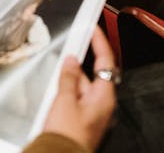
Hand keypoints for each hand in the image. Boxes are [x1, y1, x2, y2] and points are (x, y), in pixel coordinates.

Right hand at [42, 28, 116, 151]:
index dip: (100, 42)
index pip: (106, 61)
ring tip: (57, 71)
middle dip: (80, 63)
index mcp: (104, 96)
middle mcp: (103, 105)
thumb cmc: (67, 135)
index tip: (94, 29)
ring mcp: (94, 114)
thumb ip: (68, 78)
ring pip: (84, 88)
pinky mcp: (84, 122)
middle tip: (69, 48)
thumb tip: (71, 61)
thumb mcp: (64, 101)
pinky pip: (78, 100)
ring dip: (72, 79)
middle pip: (94, 74)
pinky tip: (57, 89)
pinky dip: (69, 91)